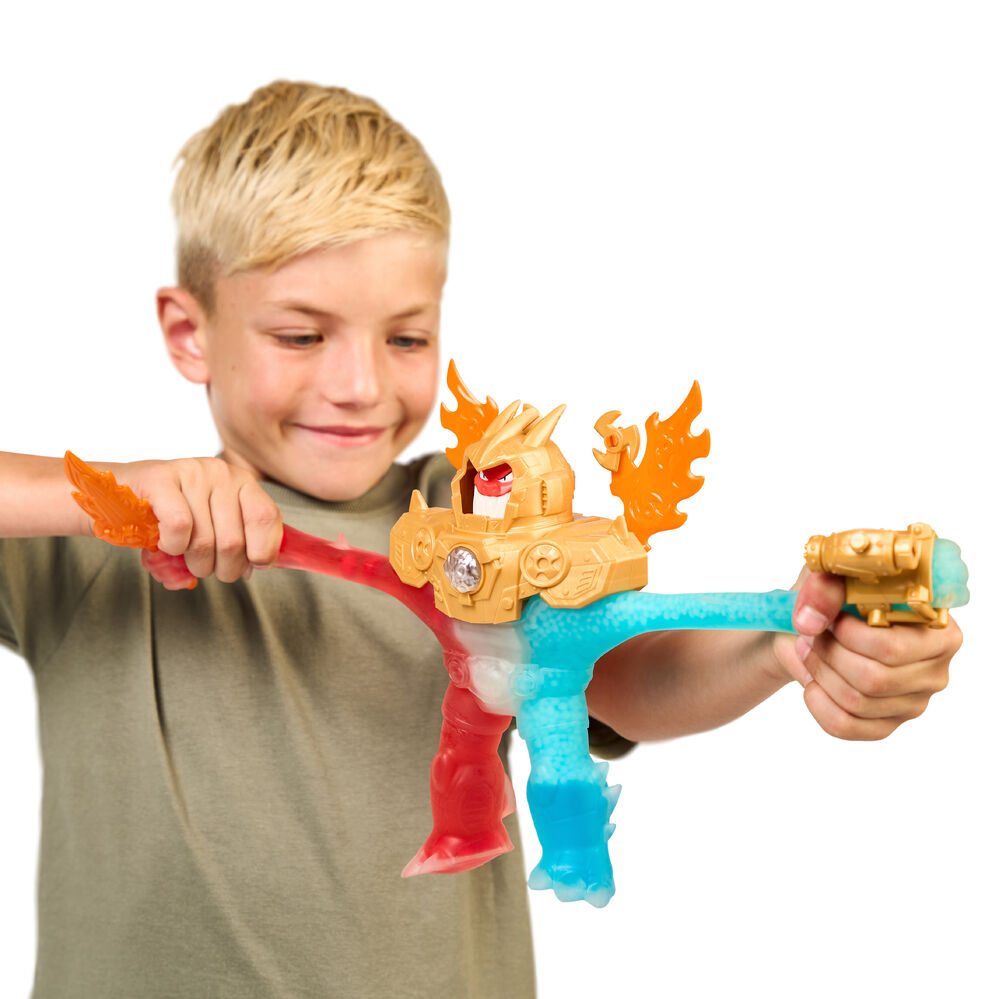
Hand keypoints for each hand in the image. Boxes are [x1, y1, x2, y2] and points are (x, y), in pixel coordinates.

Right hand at [108, 457, 282, 587]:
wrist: (118, 495)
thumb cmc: (172, 514)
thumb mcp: (214, 524)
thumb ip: (242, 540)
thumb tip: (257, 564)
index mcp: (241, 482)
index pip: (266, 517)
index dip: (261, 550)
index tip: (249, 565)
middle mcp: (220, 472)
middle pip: (234, 541)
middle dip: (222, 569)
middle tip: (208, 569)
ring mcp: (191, 472)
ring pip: (205, 541)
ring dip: (194, 563)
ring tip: (185, 558)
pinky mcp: (160, 478)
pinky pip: (179, 527)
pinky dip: (172, 547)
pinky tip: (165, 543)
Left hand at [772, 570, 962, 739]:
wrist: (815, 628)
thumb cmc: (835, 599)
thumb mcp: (829, 576)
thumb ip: (824, 587)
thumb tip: (811, 622)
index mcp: (937, 630)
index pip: (895, 648)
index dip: (851, 635)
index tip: (831, 619)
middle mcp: (935, 670)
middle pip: (875, 679)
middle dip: (830, 654)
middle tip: (811, 635)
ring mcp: (913, 702)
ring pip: (858, 702)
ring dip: (820, 673)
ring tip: (809, 651)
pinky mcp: (887, 724)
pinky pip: (846, 726)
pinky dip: (818, 703)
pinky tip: (813, 682)